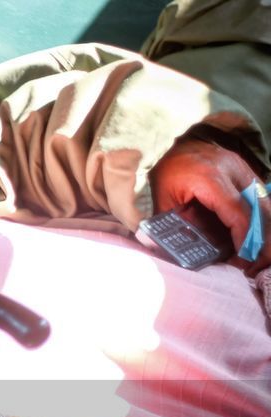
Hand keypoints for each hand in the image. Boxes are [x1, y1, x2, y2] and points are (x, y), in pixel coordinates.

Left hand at [150, 136, 269, 275]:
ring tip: (260, 256)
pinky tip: (259, 239)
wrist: (178, 143)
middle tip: (256, 265)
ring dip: (267, 232)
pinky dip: (264, 220)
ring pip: (267, 204)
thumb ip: (175, 224)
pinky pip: (263, 199)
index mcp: (209, 178)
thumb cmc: (167, 172)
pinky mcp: (249, 173)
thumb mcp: (163, 199)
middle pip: (260, 208)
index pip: (237, 212)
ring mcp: (245, 170)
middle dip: (262, 240)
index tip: (243, 261)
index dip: (244, 238)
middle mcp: (233, 170)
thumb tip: (183, 253)